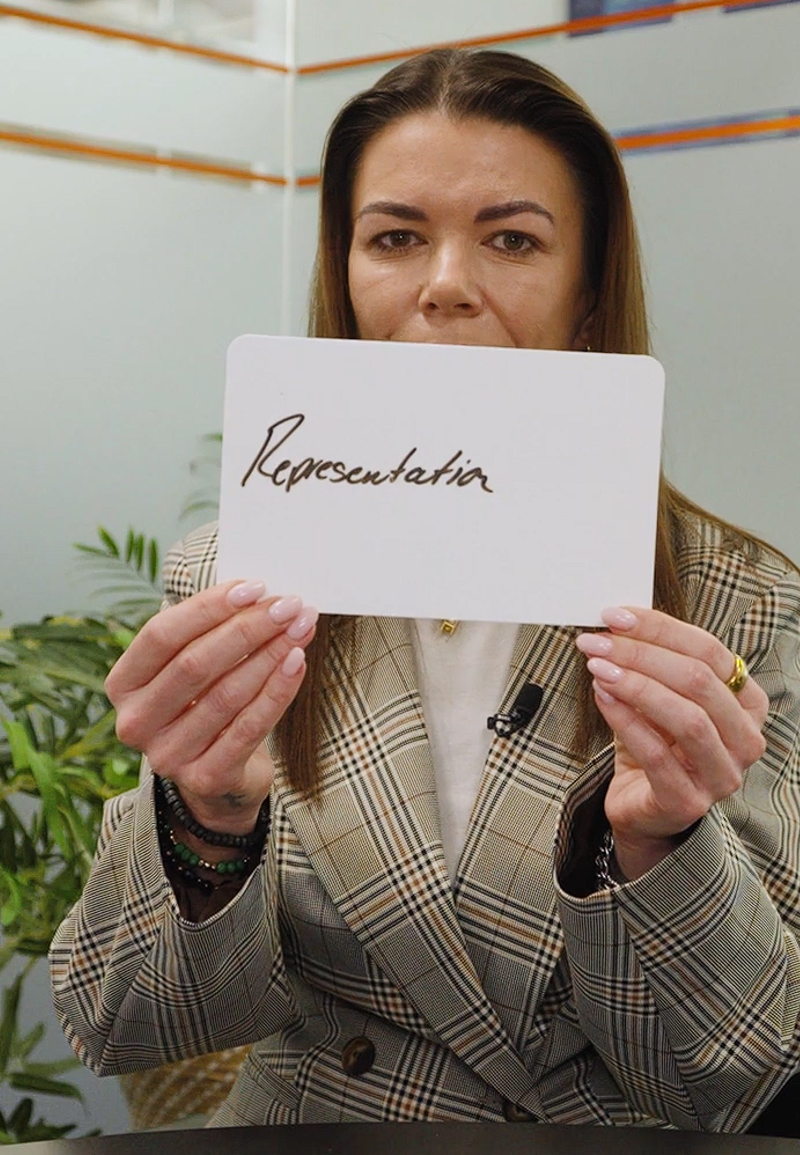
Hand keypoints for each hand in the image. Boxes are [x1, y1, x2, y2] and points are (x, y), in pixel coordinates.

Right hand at [106, 580, 317, 833]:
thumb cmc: (206, 704)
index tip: (255, 587)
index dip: (209, 607)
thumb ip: (209, 632)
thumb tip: (258, 594)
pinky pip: (249, 727)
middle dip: (249, 628)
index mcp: (123, 684)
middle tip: (289, 606)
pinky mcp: (205, 778)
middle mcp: (136, 722)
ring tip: (301, 629)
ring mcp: (167, 755)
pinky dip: (278, 691)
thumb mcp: (193, 669)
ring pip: (226, 694)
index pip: (162, 634)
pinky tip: (297, 664)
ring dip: (270, 655)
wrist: (219, 777)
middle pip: (195, 663)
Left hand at [576, 607, 768, 879]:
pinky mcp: (689, 803)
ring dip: (636, 685)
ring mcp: (722, 775)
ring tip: (598, 667)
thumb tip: (615, 622)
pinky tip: (601, 697)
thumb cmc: (655, 743)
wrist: (642, 806)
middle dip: (641, 654)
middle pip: (699, 680)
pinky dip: (626, 720)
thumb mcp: (658, 696)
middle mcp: (745, 739)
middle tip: (597, 641)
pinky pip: (658, 755)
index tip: (614, 616)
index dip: (660, 628)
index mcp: (747, 703)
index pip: (709, 652)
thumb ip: (650, 662)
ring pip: (687, 718)